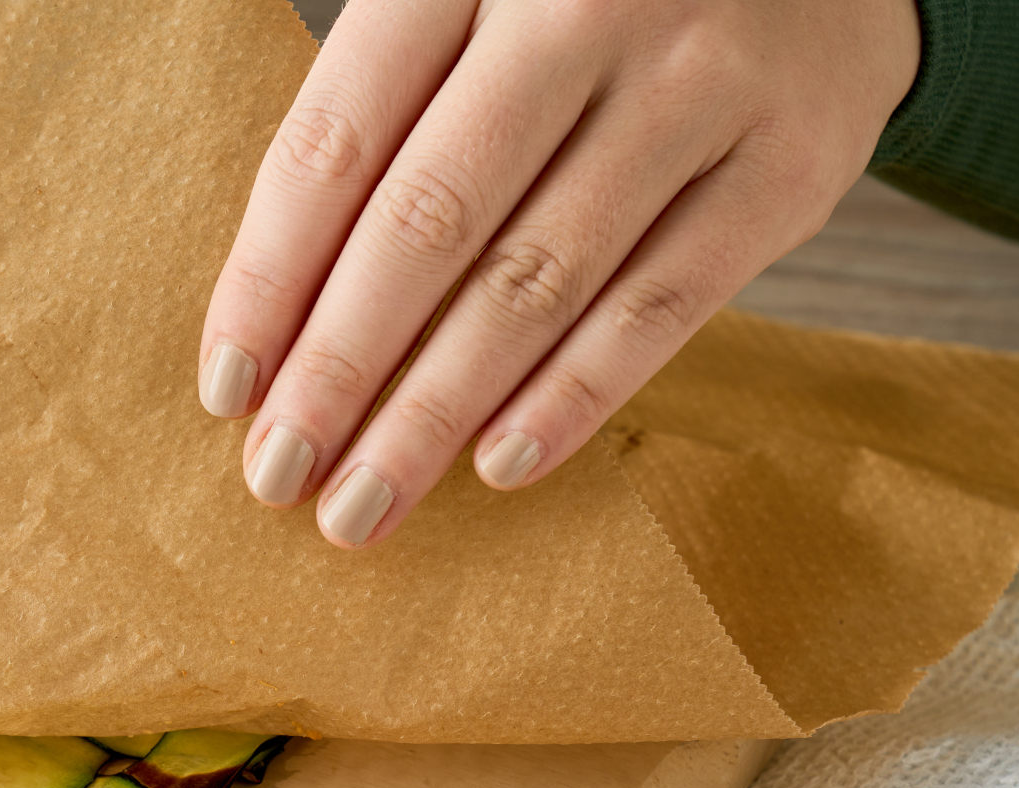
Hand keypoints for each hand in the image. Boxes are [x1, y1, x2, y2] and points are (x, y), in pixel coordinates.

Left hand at [199, 0, 918, 545]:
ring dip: (433, 412)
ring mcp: (696, 80)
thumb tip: (283, 321)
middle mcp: (584, 4)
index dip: (271, 278)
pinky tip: (496, 466)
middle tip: (279, 477)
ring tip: (362, 506)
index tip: (228, 391)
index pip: (339, 139)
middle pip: (429, 221)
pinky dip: (571, 398)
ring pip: (536, 278)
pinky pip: (660, 304)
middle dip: (340, 370)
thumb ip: (390, 114)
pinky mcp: (789, 160)